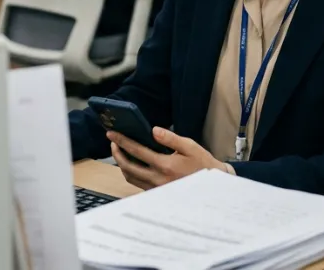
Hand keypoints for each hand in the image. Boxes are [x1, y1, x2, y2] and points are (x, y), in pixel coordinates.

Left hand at [108, 127, 227, 189]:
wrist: (211, 184)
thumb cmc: (202, 164)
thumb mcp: (190, 146)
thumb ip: (170, 138)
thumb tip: (154, 130)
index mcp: (165, 165)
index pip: (137, 151)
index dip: (122, 141)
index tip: (112, 134)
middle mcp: (157, 179)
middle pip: (128, 166)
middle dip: (117, 153)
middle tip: (112, 142)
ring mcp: (156, 188)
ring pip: (130, 177)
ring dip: (121, 163)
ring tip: (119, 151)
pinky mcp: (157, 192)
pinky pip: (137, 183)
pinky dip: (130, 172)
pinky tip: (132, 163)